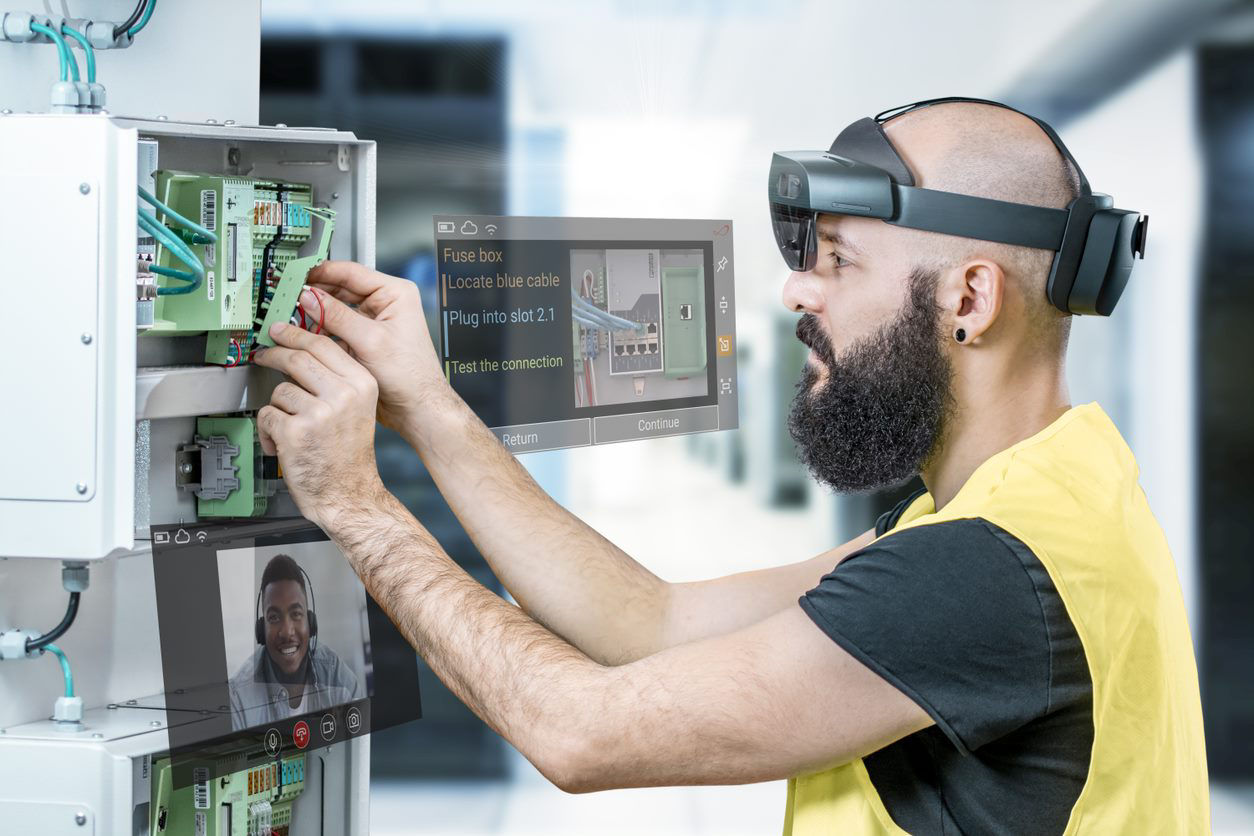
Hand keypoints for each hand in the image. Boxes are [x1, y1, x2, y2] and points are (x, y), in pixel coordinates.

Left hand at [253, 321, 384, 529]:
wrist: (349, 495)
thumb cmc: (349, 456)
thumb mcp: (358, 408)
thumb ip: (336, 380)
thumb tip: (301, 354)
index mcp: (362, 384)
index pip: (323, 345)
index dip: (295, 334)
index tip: (279, 331)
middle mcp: (344, 395)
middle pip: (297, 359)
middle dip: (274, 355)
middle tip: (263, 355)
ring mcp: (319, 413)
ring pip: (280, 391)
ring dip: (278, 410)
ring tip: (291, 428)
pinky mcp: (295, 431)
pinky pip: (267, 416)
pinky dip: (269, 432)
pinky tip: (284, 445)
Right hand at [301, 262, 446, 434]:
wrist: (417, 407)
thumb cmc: (411, 376)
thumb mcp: (370, 341)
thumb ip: (337, 317)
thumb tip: (309, 297)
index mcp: (395, 294)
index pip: (351, 272)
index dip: (321, 272)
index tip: (296, 276)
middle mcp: (385, 304)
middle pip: (340, 290)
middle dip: (314, 296)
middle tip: (288, 298)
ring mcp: (373, 323)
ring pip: (336, 311)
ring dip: (316, 316)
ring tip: (293, 318)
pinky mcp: (364, 340)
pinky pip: (337, 330)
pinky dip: (321, 333)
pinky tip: (306, 337)